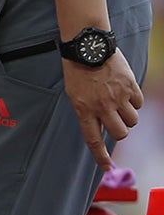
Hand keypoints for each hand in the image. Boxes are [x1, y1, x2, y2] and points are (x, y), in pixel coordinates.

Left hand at [65, 49, 141, 168]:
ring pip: (133, 121)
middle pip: (121, 134)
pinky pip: (139, 104)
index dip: (101, 156)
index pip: (94, 140)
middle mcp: (102, 106)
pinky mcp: (131, 86)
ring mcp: (118, 96)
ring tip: (118, 102)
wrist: (88, 47)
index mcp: (84, 110)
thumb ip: (88, 113)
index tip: (107, 167)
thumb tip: (102, 130)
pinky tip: (124, 91)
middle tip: (115, 121)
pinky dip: (134, 101)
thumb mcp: (76, 95)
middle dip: (120, 131)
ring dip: (128, 116)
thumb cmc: (78, 72)